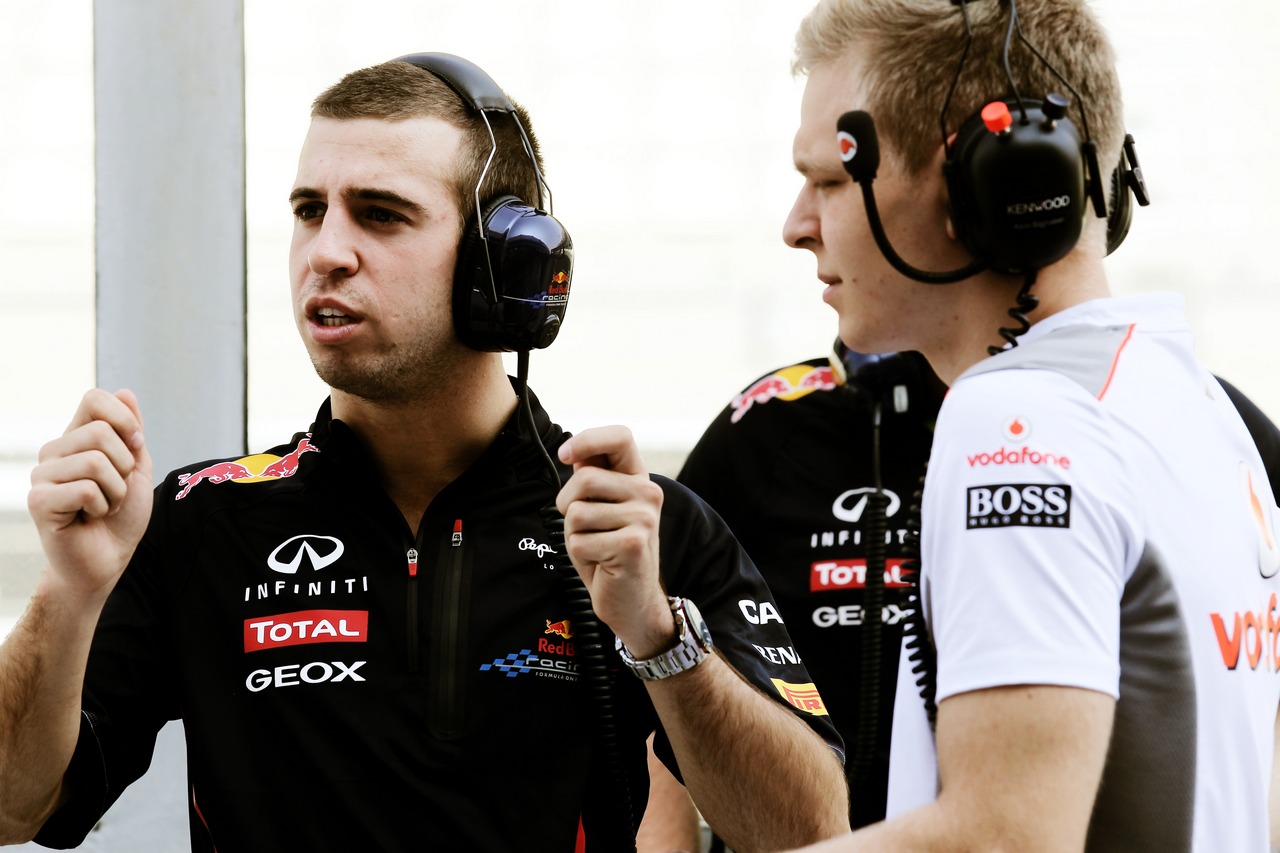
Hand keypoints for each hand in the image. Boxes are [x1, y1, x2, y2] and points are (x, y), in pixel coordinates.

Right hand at [27, 389, 153, 602]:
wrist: (107, 559)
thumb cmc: (120, 516)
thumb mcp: (136, 467)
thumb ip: (132, 431)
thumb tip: (125, 391)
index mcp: (75, 437)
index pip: (94, 398)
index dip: (124, 419)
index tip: (135, 447)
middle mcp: (54, 451)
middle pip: (101, 432)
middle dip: (125, 466)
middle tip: (114, 490)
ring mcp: (42, 475)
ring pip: (96, 461)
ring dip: (116, 490)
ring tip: (103, 506)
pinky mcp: (39, 501)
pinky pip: (86, 488)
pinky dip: (102, 506)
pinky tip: (89, 517)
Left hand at [555, 425, 674, 656]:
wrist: (632, 601)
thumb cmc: (610, 552)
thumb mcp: (600, 510)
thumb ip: (592, 481)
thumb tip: (573, 453)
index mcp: (639, 480)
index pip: (620, 437)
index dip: (588, 439)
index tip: (565, 455)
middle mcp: (648, 494)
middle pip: (583, 479)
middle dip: (568, 505)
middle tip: (584, 528)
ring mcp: (644, 519)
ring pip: (577, 513)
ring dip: (575, 535)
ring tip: (597, 547)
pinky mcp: (633, 544)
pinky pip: (579, 541)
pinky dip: (580, 556)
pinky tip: (602, 563)